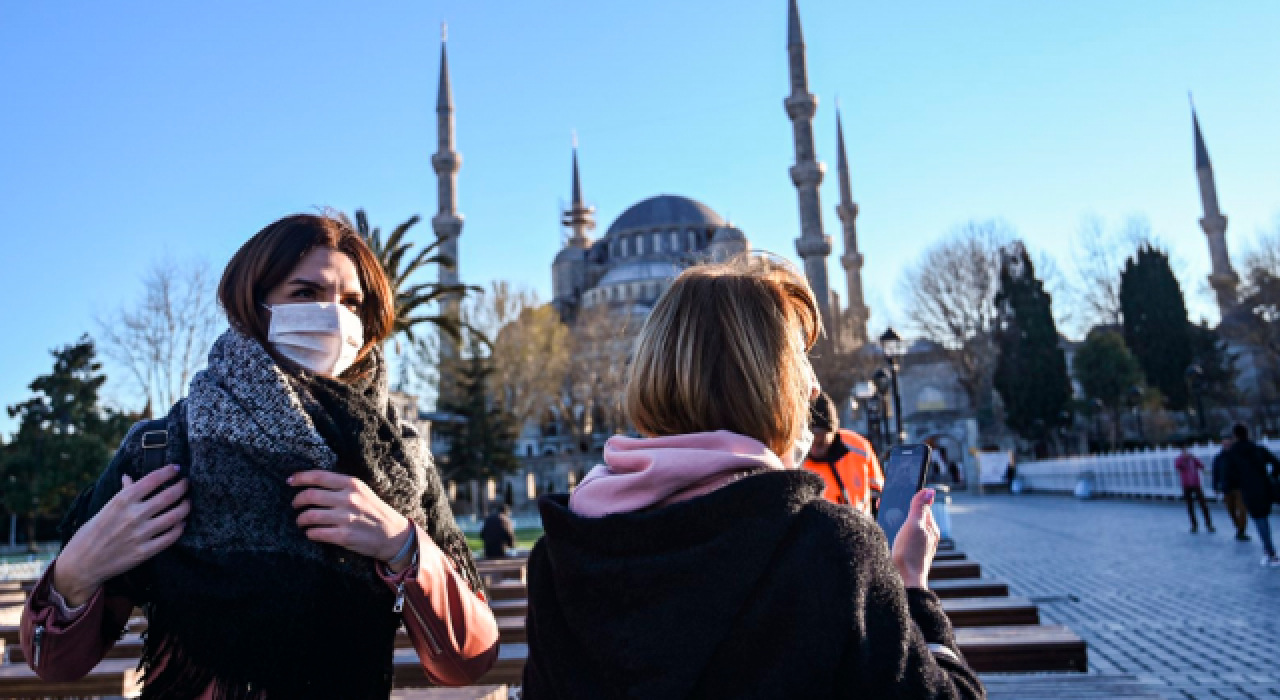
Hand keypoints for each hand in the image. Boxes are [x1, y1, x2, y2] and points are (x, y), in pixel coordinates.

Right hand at [54, 467, 189, 606]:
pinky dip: (180, 528)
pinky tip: (182, 522)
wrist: (81, 565)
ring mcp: (140, 534)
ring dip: (186, 506)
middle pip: (168, 496)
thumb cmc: (90, 534)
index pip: (152, 480)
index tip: (177, 468)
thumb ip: (122, 493)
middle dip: (182, 487)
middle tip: (187, 483)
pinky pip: (171, 537)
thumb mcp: (104, 509)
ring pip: (175, 516)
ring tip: (188, 501)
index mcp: (122, 501)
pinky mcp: (145, 552)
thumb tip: (129, 477)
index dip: (168, 472)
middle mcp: (133, 515)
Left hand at [290, 471, 411, 565]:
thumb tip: (313, 484)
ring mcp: (345, 518)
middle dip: (297, 501)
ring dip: (300, 519)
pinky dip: (310, 533)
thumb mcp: (362, 491)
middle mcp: (348, 499)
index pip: (318, 476)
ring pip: (309, 516)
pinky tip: (312, 533)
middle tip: (295, 505)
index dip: (300, 478)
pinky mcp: (344, 536)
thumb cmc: (375, 511)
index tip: (290, 481)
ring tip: (301, 521)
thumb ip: (341, 486)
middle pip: (310, 495)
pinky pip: (316, 533)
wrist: (393, 535)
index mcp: (352, 484)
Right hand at [891, 488, 939, 589]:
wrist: (902, 581)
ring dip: (894, 521)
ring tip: (885, 521)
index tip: (895, 495)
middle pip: (912, 516)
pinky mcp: (906, 554)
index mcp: (931, 528)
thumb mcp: (915, 526)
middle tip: (884, 506)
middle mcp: (925, 537)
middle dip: (899, 510)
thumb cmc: (910, 554)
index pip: (921, 506)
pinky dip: (892, 533)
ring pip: (905, 527)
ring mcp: (916, 546)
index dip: (908, 499)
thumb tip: (929, 491)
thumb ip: (920, 508)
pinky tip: (886, 535)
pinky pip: (900, 537)